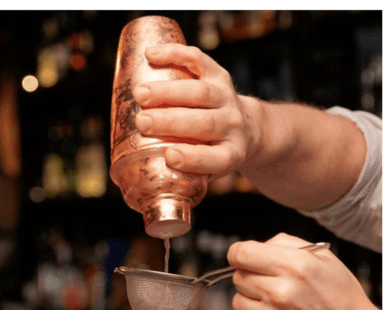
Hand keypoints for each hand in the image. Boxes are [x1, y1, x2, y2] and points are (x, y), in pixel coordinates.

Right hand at [133, 44, 259, 176]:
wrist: (248, 128)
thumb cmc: (216, 152)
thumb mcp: (209, 170)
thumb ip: (182, 174)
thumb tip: (138, 178)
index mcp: (231, 154)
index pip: (216, 159)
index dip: (194, 158)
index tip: (170, 156)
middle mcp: (233, 127)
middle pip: (204, 123)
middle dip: (171, 121)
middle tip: (141, 122)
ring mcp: (228, 98)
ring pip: (200, 93)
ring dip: (168, 91)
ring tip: (140, 93)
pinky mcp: (219, 74)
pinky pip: (199, 60)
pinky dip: (175, 55)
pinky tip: (151, 55)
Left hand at [227, 233, 381, 309]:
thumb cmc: (340, 298)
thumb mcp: (323, 258)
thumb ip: (284, 244)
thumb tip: (255, 247)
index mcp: (294, 266)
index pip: (242, 253)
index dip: (237, 253)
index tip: (240, 257)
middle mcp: (280, 293)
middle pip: (238, 276)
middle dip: (250, 275)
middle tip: (270, 282)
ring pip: (237, 300)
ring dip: (251, 299)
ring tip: (276, 303)